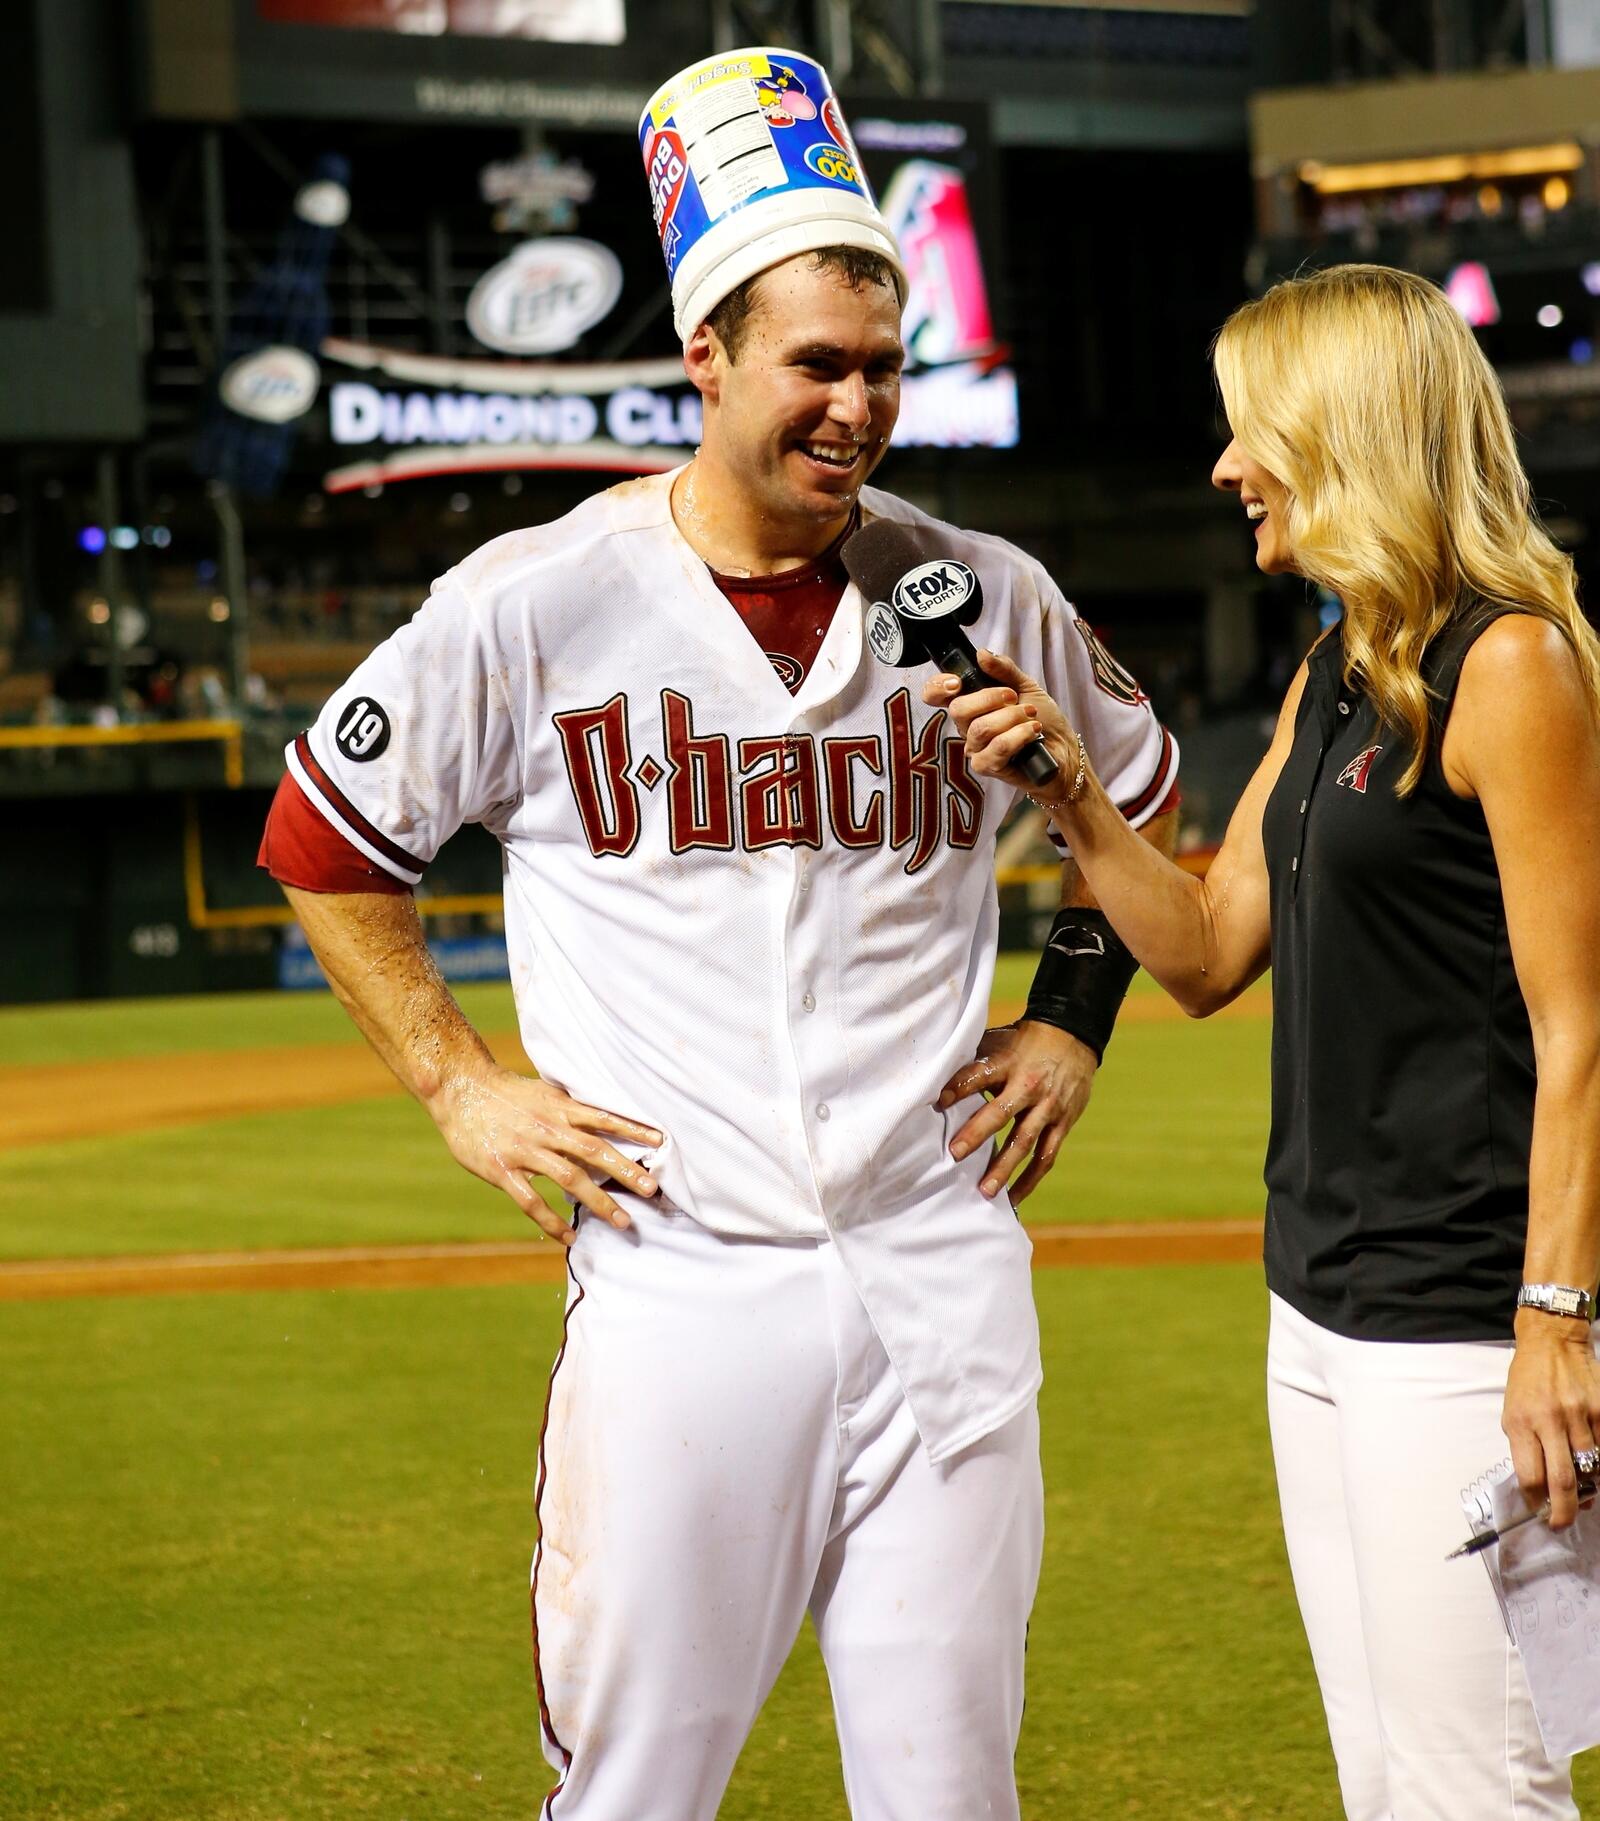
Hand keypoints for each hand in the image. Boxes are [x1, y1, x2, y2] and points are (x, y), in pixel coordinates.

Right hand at [431, 1064, 662, 1245]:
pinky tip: (570, 1235)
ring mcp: (524, 1150)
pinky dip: (552, 1220)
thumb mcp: (544, 1093)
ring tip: (623, 1221)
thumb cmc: (506, 1092)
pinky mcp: (501, 1170)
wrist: (460, 1088)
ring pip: (569, 1178)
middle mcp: (547, 1128)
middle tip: (652, 1190)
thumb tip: (604, 1123)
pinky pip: (531, 1200)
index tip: (661, 1142)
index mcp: (560, 1108)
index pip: (604, 1118)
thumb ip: (571, 1110)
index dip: (633, 1130)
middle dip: (626, 1171)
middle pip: (595, 1151)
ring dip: (599, 1201)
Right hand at [921, 648, 1083, 804]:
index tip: (957, 682)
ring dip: (1012, 717)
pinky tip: (1033, 732)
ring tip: (1032, 716)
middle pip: (958, 709)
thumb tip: (981, 654)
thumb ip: (1004, 669)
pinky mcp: (987, 767)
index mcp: (970, 703)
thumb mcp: (1026, 685)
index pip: (936, 695)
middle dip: (991, 698)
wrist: (1064, 748)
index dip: (938, 687)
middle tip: (1015, 698)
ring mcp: (975, 749)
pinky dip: (1019, 736)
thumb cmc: (1043, 719)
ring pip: (981, 728)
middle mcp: (967, 726)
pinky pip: (997, 748)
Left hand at [936, 1021, 1095, 1202]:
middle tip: (955, 1153)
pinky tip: (1014, 1196)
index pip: (979, 1075)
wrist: (1074, 1035)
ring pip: (1025, 1142)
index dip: (959, 1087)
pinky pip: (1046, 1155)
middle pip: (1001, 1113)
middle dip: (977, 1134)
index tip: (938, 1101)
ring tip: (985, 1191)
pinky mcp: (1063, 1122)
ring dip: (1004, 1168)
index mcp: (1009, 1063)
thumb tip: (937, 1080)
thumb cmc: (1025, 1041)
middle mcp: (1029, 1086)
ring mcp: (1048, 1107)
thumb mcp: (998, 1040)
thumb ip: (973, 1061)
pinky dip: (1031, 1178)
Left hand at [1503, 1312, 1599, 1527]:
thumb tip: (1540, 1486)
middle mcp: (1550, 1420)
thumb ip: (1525, 1447)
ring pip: (1591, 1468)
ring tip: (1582, 1492)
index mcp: (1520, 1422)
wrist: (1552, 1343)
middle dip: (1564, 1511)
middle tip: (1563, 1523)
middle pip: (1562, 1480)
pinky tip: (1594, 1466)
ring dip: (1588, 1487)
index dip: (1536, 1501)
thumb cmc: (1527, 1380)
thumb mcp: (1512, 1411)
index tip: (1539, 1512)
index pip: (1529, 1476)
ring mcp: (1579, 1416)